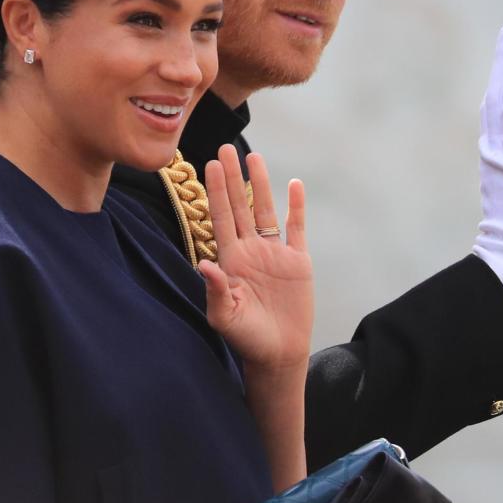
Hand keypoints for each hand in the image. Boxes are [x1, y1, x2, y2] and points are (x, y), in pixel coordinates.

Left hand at [199, 144, 313, 371]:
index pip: (220, 218)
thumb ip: (217, 290)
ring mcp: (274, 253)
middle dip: (232, 178)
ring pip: (265, 210)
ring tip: (254, 157)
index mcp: (230, 260)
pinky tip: (294, 184)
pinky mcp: (298, 261)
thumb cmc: (247, 339)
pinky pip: (296, 228)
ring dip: (260, 184)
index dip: (216, 191)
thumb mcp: (226, 317)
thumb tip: (204, 264)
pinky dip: (296, 206)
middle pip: (240, 206)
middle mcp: (250, 250)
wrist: (278, 354)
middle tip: (225, 148)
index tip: (209, 165)